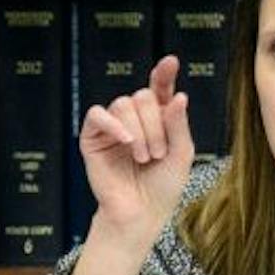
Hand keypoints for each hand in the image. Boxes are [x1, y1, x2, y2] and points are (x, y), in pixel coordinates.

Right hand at [79, 54, 194, 238]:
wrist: (142, 213)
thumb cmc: (163, 187)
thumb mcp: (181, 154)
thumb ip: (178, 125)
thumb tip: (178, 95)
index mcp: (158, 120)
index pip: (160, 89)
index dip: (164, 74)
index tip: (171, 62)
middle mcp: (135, 119)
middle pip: (142, 96)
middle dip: (155, 126)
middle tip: (157, 154)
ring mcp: (113, 126)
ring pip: (123, 104)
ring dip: (140, 132)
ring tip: (144, 158)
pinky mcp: (92, 136)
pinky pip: (98, 115)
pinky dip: (114, 124)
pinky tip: (126, 141)